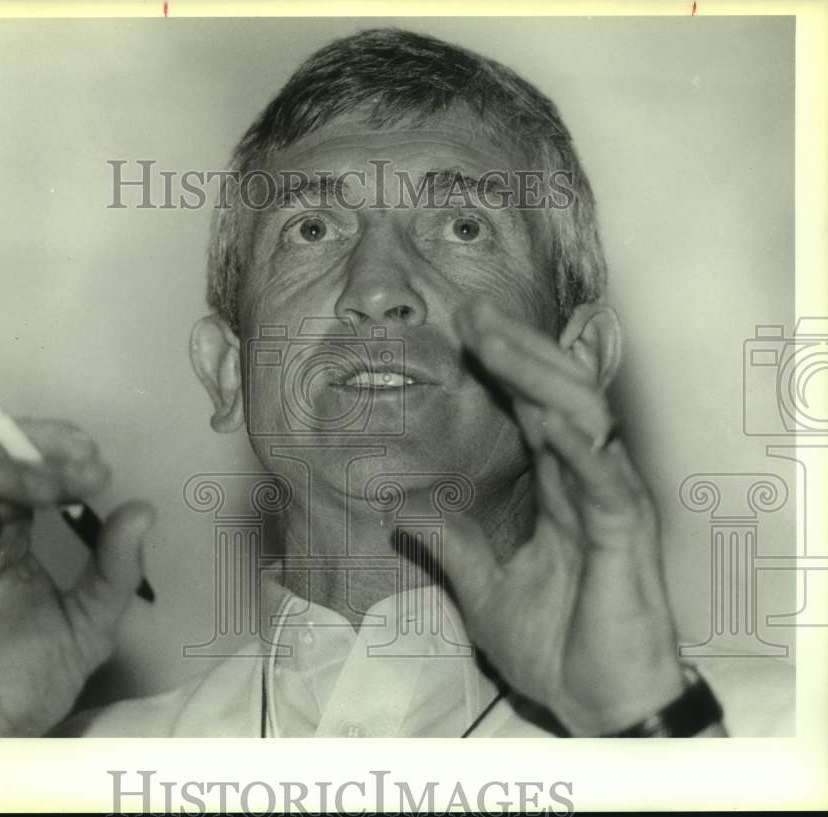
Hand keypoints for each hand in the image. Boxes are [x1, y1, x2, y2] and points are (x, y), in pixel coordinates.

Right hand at [0, 419, 156, 736]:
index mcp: (6, 534)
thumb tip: (144, 510)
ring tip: (50, 486)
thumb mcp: (90, 623)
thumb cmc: (26, 683)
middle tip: (82, 465)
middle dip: (35, 452)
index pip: (24, 469)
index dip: (56, 452)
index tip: (97, 463)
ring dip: (1, 471)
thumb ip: (115, 569)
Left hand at [437, 299, 685, 735]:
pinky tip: (548, 417)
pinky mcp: (626, 533)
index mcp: (559, 490)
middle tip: (471, 309)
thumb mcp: (485, 590)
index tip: (462, 327)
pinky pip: (604, 477)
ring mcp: (611, 502)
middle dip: (516, 349)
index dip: (503, 367)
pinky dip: (579, 443)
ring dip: (538, 373)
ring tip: (495, 338)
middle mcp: (588, 482)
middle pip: (556, 395)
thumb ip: (451, 545)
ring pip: (582, 416)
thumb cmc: (559, 649)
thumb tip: (398, 513)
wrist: (600, 705)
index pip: (532, 410)